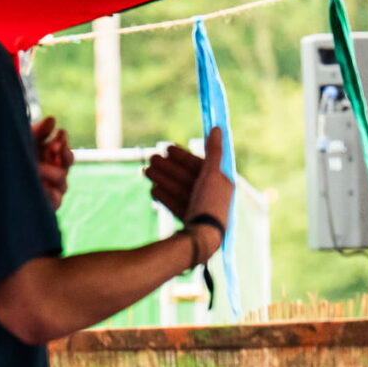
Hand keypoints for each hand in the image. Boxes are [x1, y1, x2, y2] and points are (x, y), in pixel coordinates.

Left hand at [32, 116, 69, 211]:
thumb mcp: (23, 144)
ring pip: (62, 177)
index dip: (63, 140)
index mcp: (47, 157)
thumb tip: (52, 119)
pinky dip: (48, 190)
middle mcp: (52, 172)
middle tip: (53, 147)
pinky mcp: (48, 204)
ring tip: (36, 169)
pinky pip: (55, 197)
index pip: (63, 147)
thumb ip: (38, 132)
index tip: (59, 132)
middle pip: (68, 160)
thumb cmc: (8, 161)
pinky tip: (38, 184)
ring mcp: (52, 189)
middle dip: (63, 152)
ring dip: (49, 170)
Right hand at [144, 127, 234, 258]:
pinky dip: (166, 197)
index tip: (165, 147)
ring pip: (180, 190)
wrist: (202, 238)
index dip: (183, 155)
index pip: (200, 165)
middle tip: (150, 158)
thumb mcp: (211, 174)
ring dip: (163, 179)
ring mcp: (202, 210)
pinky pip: (177, 206)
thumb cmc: (208, 204)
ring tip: (145, 171)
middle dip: (168, 167)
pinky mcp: (192, 223)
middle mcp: (213, 196)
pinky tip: (153, 190)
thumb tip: (217, 128)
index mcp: (222, 184)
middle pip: (188, 177)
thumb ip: (214, 152)